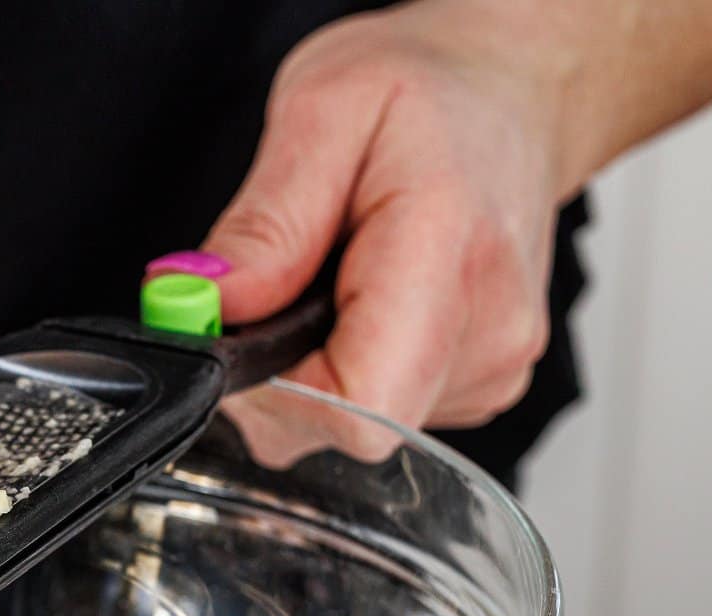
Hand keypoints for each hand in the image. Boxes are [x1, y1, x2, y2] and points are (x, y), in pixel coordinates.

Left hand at [152, 0, 578, 458]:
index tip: (250, 322)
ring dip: (316, 361)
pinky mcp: (481, 386)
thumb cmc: (429, 95)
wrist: (506, 96)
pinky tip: (368, 298)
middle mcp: (488, 331)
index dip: (275, 389)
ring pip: (353, 422)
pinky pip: (378, 409)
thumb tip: (205, 305)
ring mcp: (492, 367)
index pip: (355, 407)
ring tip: (343, 272)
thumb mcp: (321, 111)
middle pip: (343, 424)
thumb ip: (264, 223)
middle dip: (282, 368)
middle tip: (292, 274)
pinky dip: (351, 363)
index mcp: (448, 255)